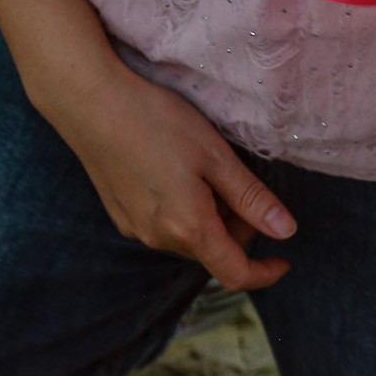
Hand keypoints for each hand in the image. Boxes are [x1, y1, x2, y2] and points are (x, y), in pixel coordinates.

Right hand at [30, 60, 295, 292]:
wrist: (89, 101)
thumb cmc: (156, 122)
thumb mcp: (216, 157)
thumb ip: (252, 199)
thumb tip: (285, 231)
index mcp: (189, 228)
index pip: (235, 274)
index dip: (264, 273)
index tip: (283, 260)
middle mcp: (159, 239)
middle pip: (213, 252)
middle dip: (236, 229)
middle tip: (238, 183)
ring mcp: (136, 228)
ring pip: (189, 237)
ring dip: (209, 218)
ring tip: (206, 171)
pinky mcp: (121, 213)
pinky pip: (164, 225)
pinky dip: (183, 211)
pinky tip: (177, 171)